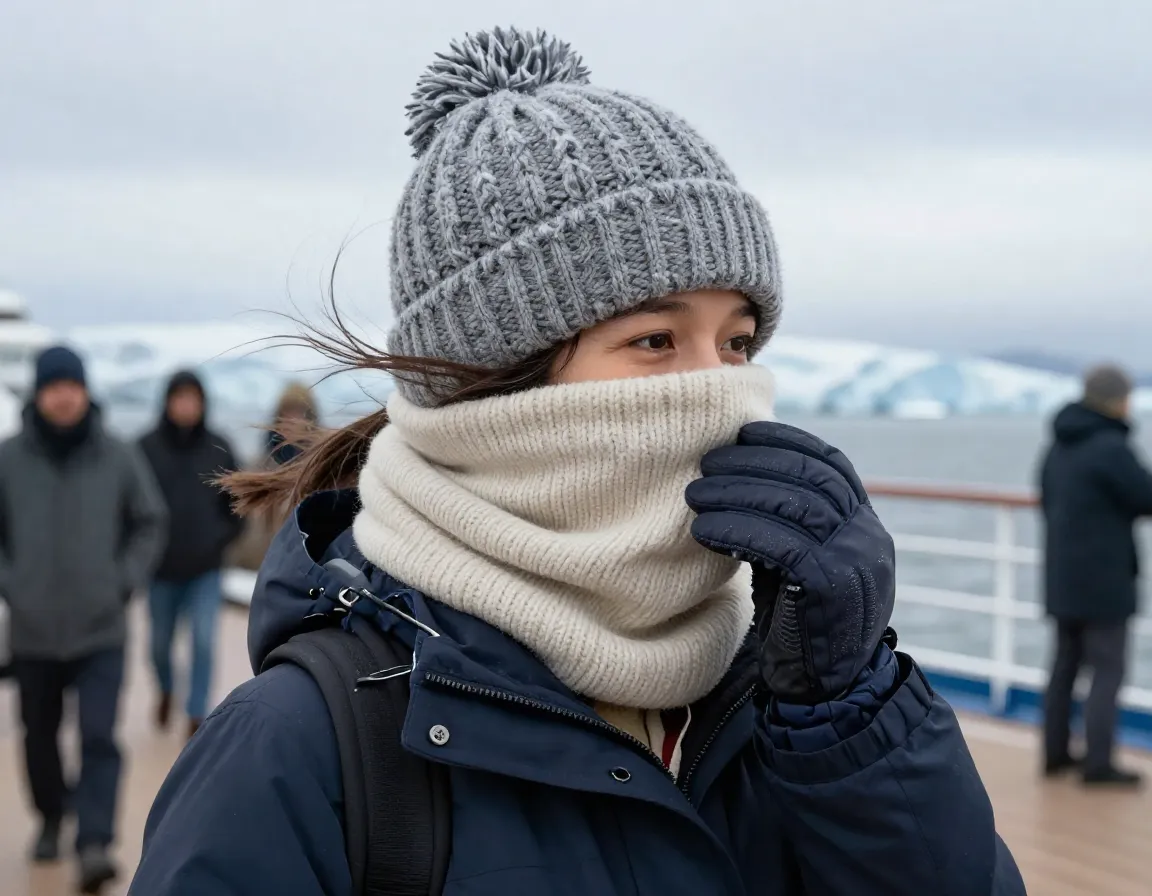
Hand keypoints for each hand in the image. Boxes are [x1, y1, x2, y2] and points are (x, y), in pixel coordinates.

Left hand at [685, 422, 895, 703]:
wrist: (826, 694)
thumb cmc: (799, 623)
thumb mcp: (799, 561)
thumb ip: (788, 521)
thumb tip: (742, 472)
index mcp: (863, 525)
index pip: (830, 463)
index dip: (787, 441)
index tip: (743, 433)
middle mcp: (867, 537)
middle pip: (809, 478)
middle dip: (753, 463)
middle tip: (706, 464)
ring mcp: (855, 562)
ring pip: (794, 505)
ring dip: (736, 493)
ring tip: (694, 495)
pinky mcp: (831, 589)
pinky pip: (780, 544)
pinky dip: (738, 529)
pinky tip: (704, 530)